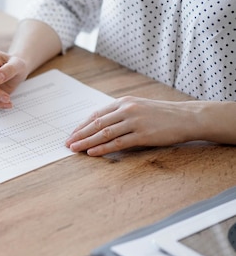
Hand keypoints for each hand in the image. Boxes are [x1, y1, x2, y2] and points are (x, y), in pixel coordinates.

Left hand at [65, 96, 197, 155]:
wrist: (187, 117)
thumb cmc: (161, 114)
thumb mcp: (138, 107)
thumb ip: (120, 113)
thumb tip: (100, 125)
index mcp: (124, 102)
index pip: (97, 115)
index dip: (82, 125)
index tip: (72, 134)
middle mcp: (127, 110)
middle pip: (97, 124)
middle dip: (80, 134)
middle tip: (68, 143)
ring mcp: (135, 122)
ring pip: (104, 133)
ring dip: (87, 142)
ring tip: (75, 149)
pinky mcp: (143, 135)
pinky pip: (118, 143)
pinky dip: (103, 148)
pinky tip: (92, 153)